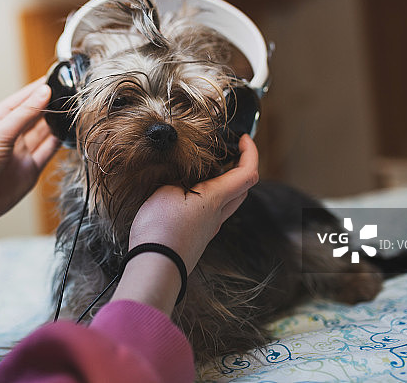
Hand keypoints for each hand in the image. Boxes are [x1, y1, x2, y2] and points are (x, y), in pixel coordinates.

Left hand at [0, 79, 59, 246]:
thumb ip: (25, 114)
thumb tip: (44, 91)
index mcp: (0, 119)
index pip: (25, 97)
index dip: (42, 87)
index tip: (60, 76)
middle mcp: (12, 133)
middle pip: (38, 113)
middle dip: (54, 103)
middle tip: (74, 92)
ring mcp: (22, 151)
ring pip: (46, 131)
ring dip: (59, 122)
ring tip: (76, 110)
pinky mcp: (30, 169)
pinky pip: (49, 151)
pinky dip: (61, 142)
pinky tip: (71, 133)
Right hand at [110, 135, 258, 313]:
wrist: (156, 267)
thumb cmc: (161, 229)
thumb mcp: (165, 190)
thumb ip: (178, 177)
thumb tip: (181, 174)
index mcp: (216, 198)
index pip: (248, 173)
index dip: (251, 153)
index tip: (244, 139)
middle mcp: (218, 215)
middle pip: (243, 189)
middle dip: (241, 167)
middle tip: (230, 153)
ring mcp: (209, 229)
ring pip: (228, 203)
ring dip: (226, 183)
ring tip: (208, 170)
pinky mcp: (198, 238)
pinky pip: (212, 214)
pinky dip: (209, 198)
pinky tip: (190, 194)